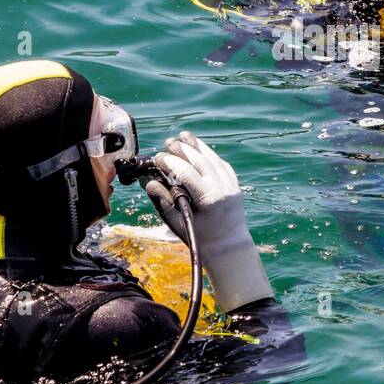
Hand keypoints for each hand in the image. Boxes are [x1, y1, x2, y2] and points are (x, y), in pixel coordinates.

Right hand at [143, 131, 272, 310]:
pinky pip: (221, 164)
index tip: (158, 159)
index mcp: (209, 199)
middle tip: (168, 142)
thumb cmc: (200, 240)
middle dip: (184, 149)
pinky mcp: (235, 184)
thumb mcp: (178, 224)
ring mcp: (231, 185)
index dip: (171, 163)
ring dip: (198, 146)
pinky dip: (209, 154)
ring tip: (183, 136)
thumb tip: (149, 183)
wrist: (229, 247)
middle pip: (201, 161)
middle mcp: (223, 188)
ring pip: (213, 159)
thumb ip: (163, 202)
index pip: (187, 173)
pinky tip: (199, 149)